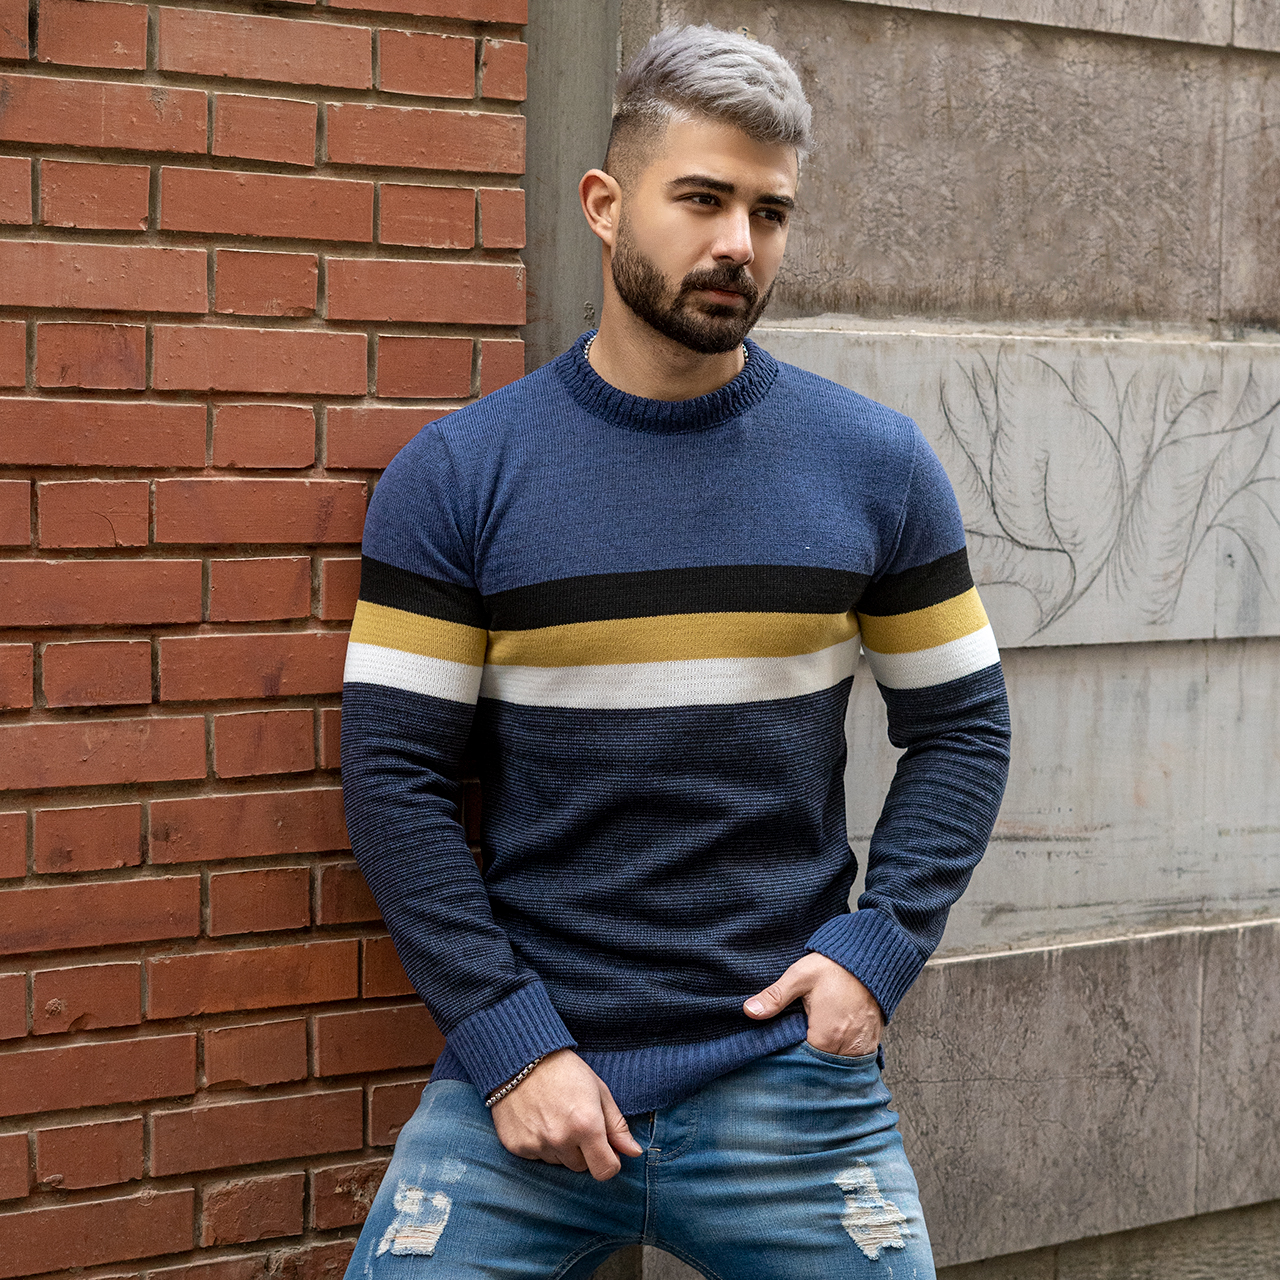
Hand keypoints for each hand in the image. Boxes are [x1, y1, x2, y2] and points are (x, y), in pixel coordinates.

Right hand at [489, 1049, 643, 1179]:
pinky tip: (537, 1120)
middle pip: (581, 1167)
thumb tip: (634, 1152)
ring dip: (561, 1147)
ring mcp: (537, 1144)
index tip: (606, 1149)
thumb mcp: (599, 1091)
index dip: (610, 1161)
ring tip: (554, 1116)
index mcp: (586, 1125)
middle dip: (583, 1151)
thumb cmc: (566, 1071)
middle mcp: (561, 1139)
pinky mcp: (517, 1146)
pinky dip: (540, 1144)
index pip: (605, 1170)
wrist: (523, 1059)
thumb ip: (617, 1126)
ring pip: (559, 1162)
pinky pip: (537, 1157)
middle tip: (575, 1120)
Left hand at [743, 952, 883, 1056]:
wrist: (870, 957)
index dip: (791, 1059)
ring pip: (839, 1067)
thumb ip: (775, 997)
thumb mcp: (799, 977)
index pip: (803, 1063)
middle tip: (796, 1048)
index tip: (782, 1051)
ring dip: (826, 1061)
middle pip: (822, 1068)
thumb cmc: (834, 967)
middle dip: (808, 1062)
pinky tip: (833, 1046)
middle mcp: (847, 1047)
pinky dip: (843, 1056)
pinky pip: (855, 1061)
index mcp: (826, 1035)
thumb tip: (749, 1011)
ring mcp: (862, 1046)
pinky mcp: (871, 1042)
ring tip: (814, 1047)